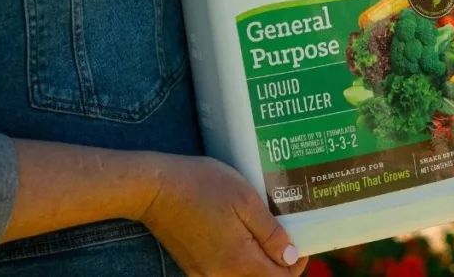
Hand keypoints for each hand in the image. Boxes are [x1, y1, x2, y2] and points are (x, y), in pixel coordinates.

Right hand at [141, 156, 308, 276]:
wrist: (154, 188)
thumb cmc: (201, 186)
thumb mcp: (246, 200)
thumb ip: (270, 233)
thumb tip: (291, 257)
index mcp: (239, 261)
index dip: (295, 266)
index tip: (299, 245)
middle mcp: (221, 275)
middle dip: (277, 265)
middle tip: (283, 237)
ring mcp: (204, 273)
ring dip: (257, 263)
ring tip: (261, 235)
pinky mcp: (192, 266)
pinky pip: (223, 272)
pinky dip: (237, 261)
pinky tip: (237, 237)